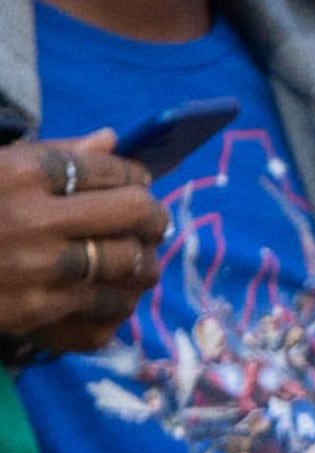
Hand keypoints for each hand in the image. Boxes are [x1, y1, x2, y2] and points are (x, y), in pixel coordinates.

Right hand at [0, 131, 164, 356]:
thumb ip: (56, 153)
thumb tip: (112, 140)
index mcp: (22, 173)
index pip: (108, 169)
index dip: (136, 174)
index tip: (142, 180)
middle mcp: (37, 220)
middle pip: (134, 213)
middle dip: (154, 216)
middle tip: (153, 221)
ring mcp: (40, 270)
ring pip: (129, 266)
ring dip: (144, 263)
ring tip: (140, 260)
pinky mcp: (38, 312)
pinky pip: (105, 311)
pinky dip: (119, 304)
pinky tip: (115, 296)